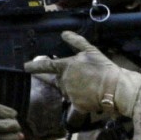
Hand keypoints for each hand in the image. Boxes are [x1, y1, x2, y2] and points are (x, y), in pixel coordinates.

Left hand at [24, 31, 140, 116]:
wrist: (115, 88)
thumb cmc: (104, 68)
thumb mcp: (91, 51)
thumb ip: (76, 42)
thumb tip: (64, 33)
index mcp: (65, 66)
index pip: (46, 65)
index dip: (34, 66)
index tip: (25, 67)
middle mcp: (64, 80)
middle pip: (59, 80)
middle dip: (65, 79)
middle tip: (81, 78)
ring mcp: (69, 94)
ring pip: (67, 91)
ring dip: (74, 89)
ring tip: (89, 86)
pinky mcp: (76, 105)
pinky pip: (76, 103)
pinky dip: (82, 100)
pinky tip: (91, 95)